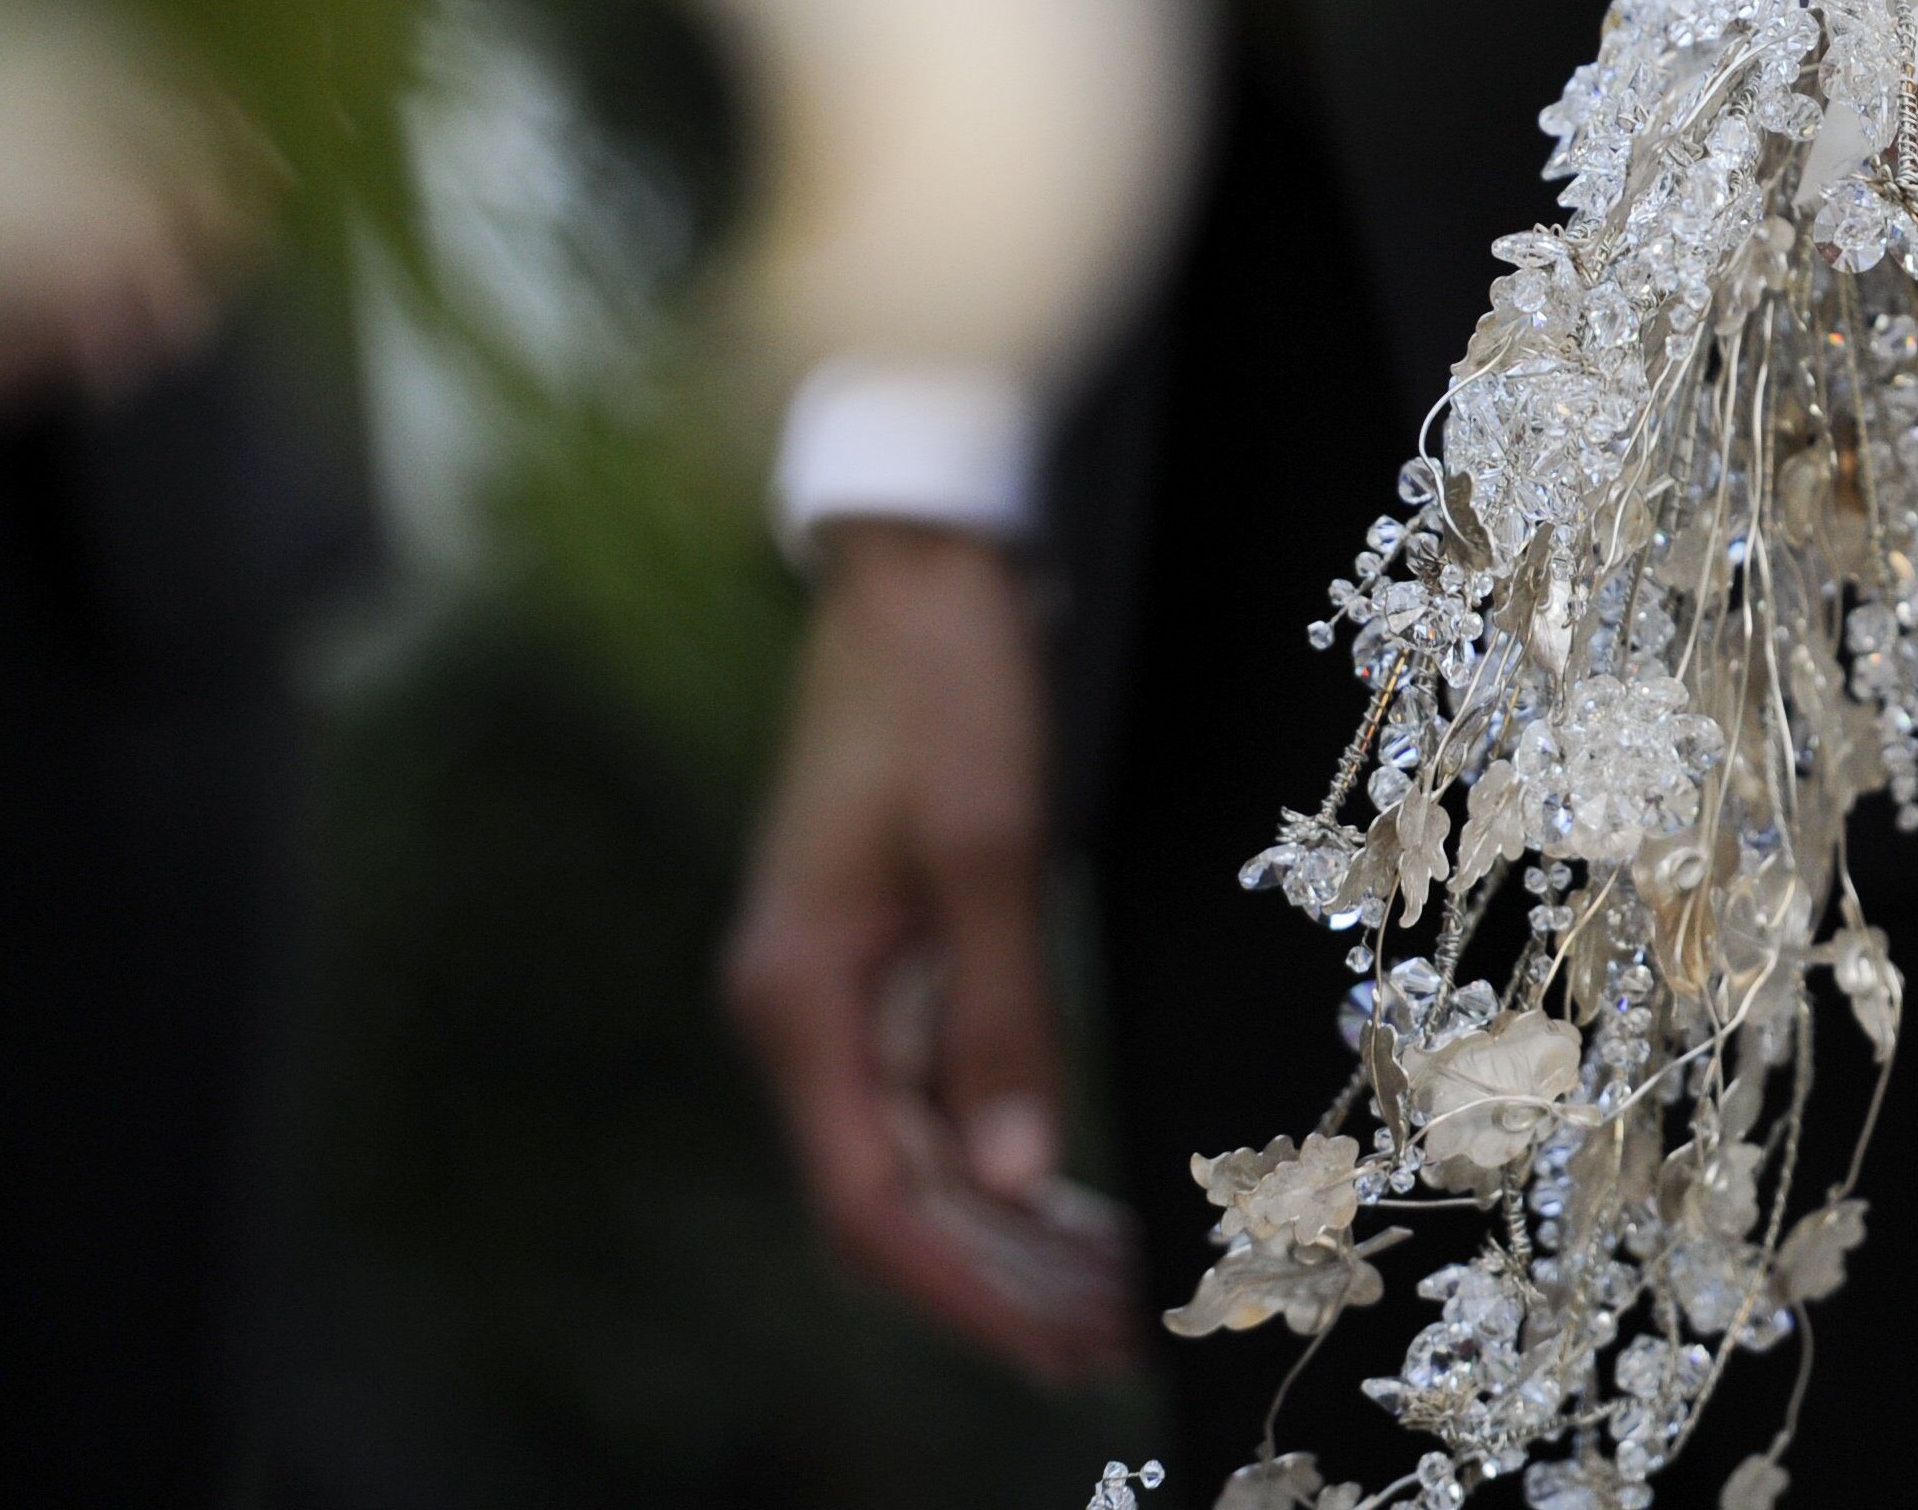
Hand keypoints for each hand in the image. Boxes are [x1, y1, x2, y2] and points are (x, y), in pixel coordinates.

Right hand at [724, 518, 1133, 1381]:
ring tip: (1112, 1300)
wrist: (920, 569)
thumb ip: (1001, 1014)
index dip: (971, 1290)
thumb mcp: (990, 844)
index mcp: (800, 999)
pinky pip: (933, 1102)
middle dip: (998, 1287)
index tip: (1067, 1348)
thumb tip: (1011, 1176)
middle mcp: (799, 1016)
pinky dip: (1001, 1162)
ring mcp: (836, 994)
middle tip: (1117, 1347)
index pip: (874, 1202)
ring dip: (1006, 1238)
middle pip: (891, 1203)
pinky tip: (1067, 1203)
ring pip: (914, 1162)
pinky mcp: (881, 965)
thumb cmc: (949, 685)